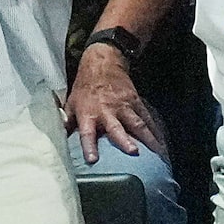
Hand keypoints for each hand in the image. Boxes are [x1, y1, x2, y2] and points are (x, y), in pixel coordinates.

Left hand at [66, 42, 165, 160]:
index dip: (89, 146)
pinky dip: (156, 130)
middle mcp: (107, 111)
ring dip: (148, 138)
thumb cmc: (84, 87)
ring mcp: (124, 106)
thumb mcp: (71, 103)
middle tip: (134, 152)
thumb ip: (67, 122)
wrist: (102, 64)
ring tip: (159, 152)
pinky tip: (163, 142)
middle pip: (117, 128)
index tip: (93, 160)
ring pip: (138, 124)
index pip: (87, 133)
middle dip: (125, 140)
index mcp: (88, 114)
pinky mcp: (136, 102)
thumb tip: (60, 139)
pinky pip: (147, 117)